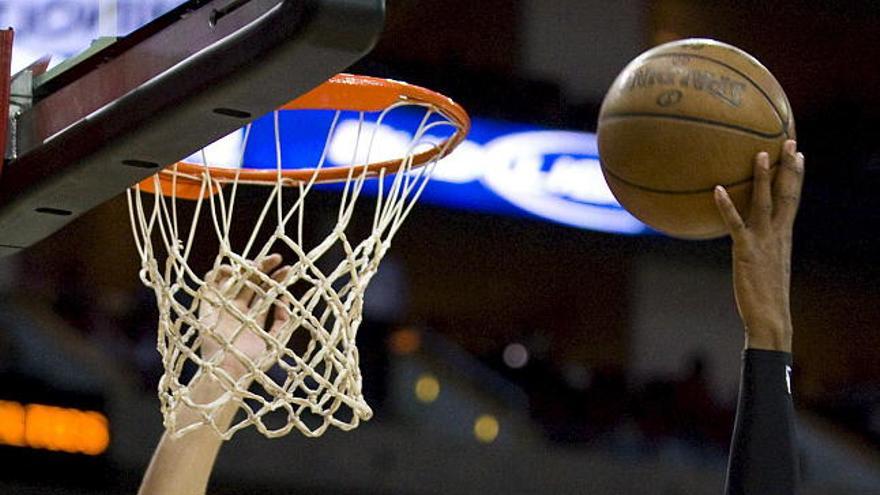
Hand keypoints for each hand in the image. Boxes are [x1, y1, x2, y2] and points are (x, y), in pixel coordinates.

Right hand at [198, 254, 290, 378]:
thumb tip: (287, 299)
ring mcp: (222, 309)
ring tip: (253, 264)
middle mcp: (238, 310)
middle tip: (275, 258)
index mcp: (254, 316)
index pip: (266, 291)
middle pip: (251, 282)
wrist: (229, 374)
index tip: (288, 268)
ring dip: (241, 269)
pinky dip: (214, 277)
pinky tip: (228, 270)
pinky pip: (207, 289)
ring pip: (231, 281)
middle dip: (263, 268)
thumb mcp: (276, 342)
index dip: (276, 278)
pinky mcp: (206, 311)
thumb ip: (283, 321)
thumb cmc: (254, 363)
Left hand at [714, 140, 804, 351]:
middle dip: (789, 166)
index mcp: (784, 235)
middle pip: (787, 194)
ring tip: (759, 154)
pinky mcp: (746, 251)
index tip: (799, 154)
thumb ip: (761, 246)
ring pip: (764, 202)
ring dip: (762, 178)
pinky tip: (716, 190)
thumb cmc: (765, 295)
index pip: (793, 199)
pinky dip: (726, 207)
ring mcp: (763, 241)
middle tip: (789, 141)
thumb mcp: (766, 264)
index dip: (796, 176)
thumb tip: (748, 238)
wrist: (770, 317)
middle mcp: (778, 234)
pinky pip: (735, 224)